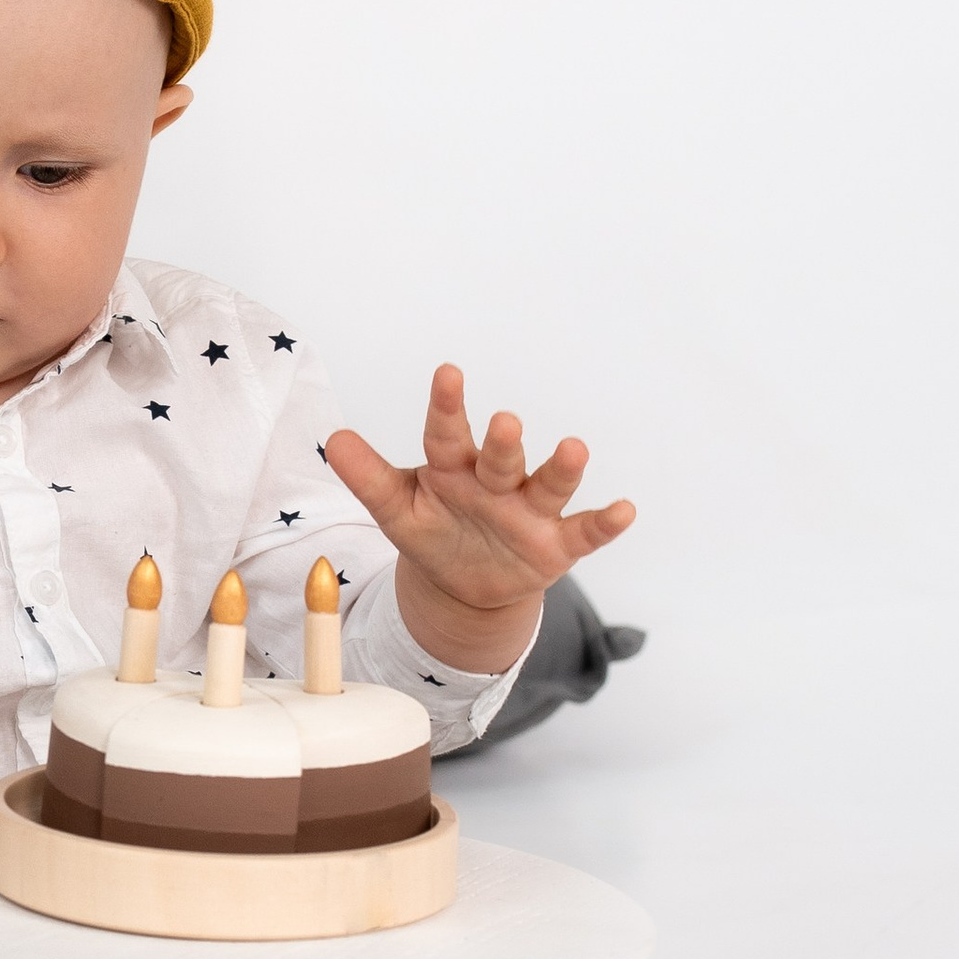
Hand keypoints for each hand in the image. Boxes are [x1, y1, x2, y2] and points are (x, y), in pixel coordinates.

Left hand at [324, 364, 633, 673]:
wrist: (465, 584)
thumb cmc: (434, 531)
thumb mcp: (396, 510)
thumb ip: (369, 478)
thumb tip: (333, 440)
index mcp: (454, 468)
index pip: (447, 434)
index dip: (447, 406)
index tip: (447, 373)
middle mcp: (497, 481)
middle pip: (500, 458)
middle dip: (503, 441)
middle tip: (505, 422)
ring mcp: (530, 511)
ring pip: (548, 485)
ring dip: (563, 469)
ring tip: (575, 449)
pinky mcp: (557, 544)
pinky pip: (585, 531)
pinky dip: (606, 522)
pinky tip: (625, 510)